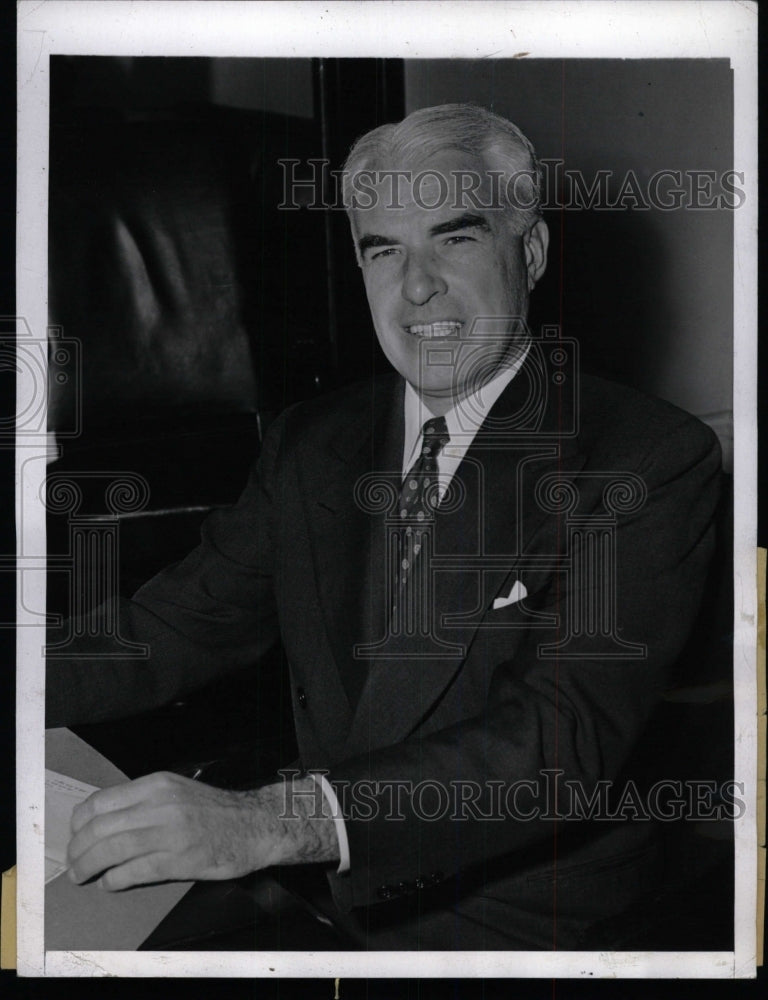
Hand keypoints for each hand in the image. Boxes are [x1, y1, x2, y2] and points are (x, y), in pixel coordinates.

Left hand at [67, 771, 338, 890]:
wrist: (254, 824)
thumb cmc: (214, 810)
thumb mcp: (176, 791)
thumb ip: (143, 801)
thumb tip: (104, 821)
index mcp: (157, 785)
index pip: (100, 802)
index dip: (79, 823)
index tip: (76, 836)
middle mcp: (160, 805)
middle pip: (99, 828)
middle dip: (78, 850)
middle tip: (73, 863)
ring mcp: (169, 832)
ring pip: (110, 850)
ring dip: (88, 866)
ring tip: (83, 876)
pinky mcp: (178, 860)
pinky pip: (132, 871)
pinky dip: (113, 880)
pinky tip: (109, 883)